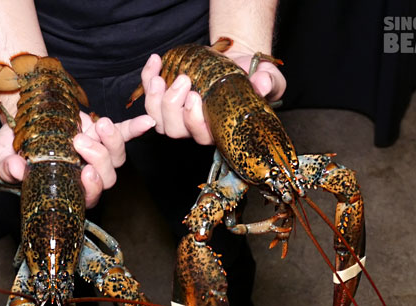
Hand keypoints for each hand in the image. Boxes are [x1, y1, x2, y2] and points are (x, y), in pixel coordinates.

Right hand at [0, 112, 154, 207]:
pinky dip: (136, 128)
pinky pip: (124, 133)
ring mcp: (97, 152)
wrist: (18, 117)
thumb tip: (16, 170)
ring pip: (116, 156)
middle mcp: (85, 173)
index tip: (85, 174)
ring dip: (112, 141)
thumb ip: (6, 168)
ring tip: (98, 125)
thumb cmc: (11, 146)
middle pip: (107, 178)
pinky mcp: (102, 132)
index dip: (91, 190)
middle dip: (98, 159)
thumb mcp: (2, 158)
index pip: (87, 197)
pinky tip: (147, 122)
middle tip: (80, 141)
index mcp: (67, 187)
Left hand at [140, 48, 285, 144]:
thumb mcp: (267, 78)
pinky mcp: (166, 97)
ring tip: (161, 76)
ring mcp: (177, 114)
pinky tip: (156, 60)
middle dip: (172, 106)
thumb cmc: (253, 76)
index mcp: (217, 128)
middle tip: (184, 80)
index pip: (201, 136)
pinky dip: (148, 77)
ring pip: (157, 118)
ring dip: (154, 98)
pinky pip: (150, 94)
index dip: (193, 121)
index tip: (196, 97)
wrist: (237, 62)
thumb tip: (262, 83)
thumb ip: (267, 83)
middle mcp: (194, 126)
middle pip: (174, 129)